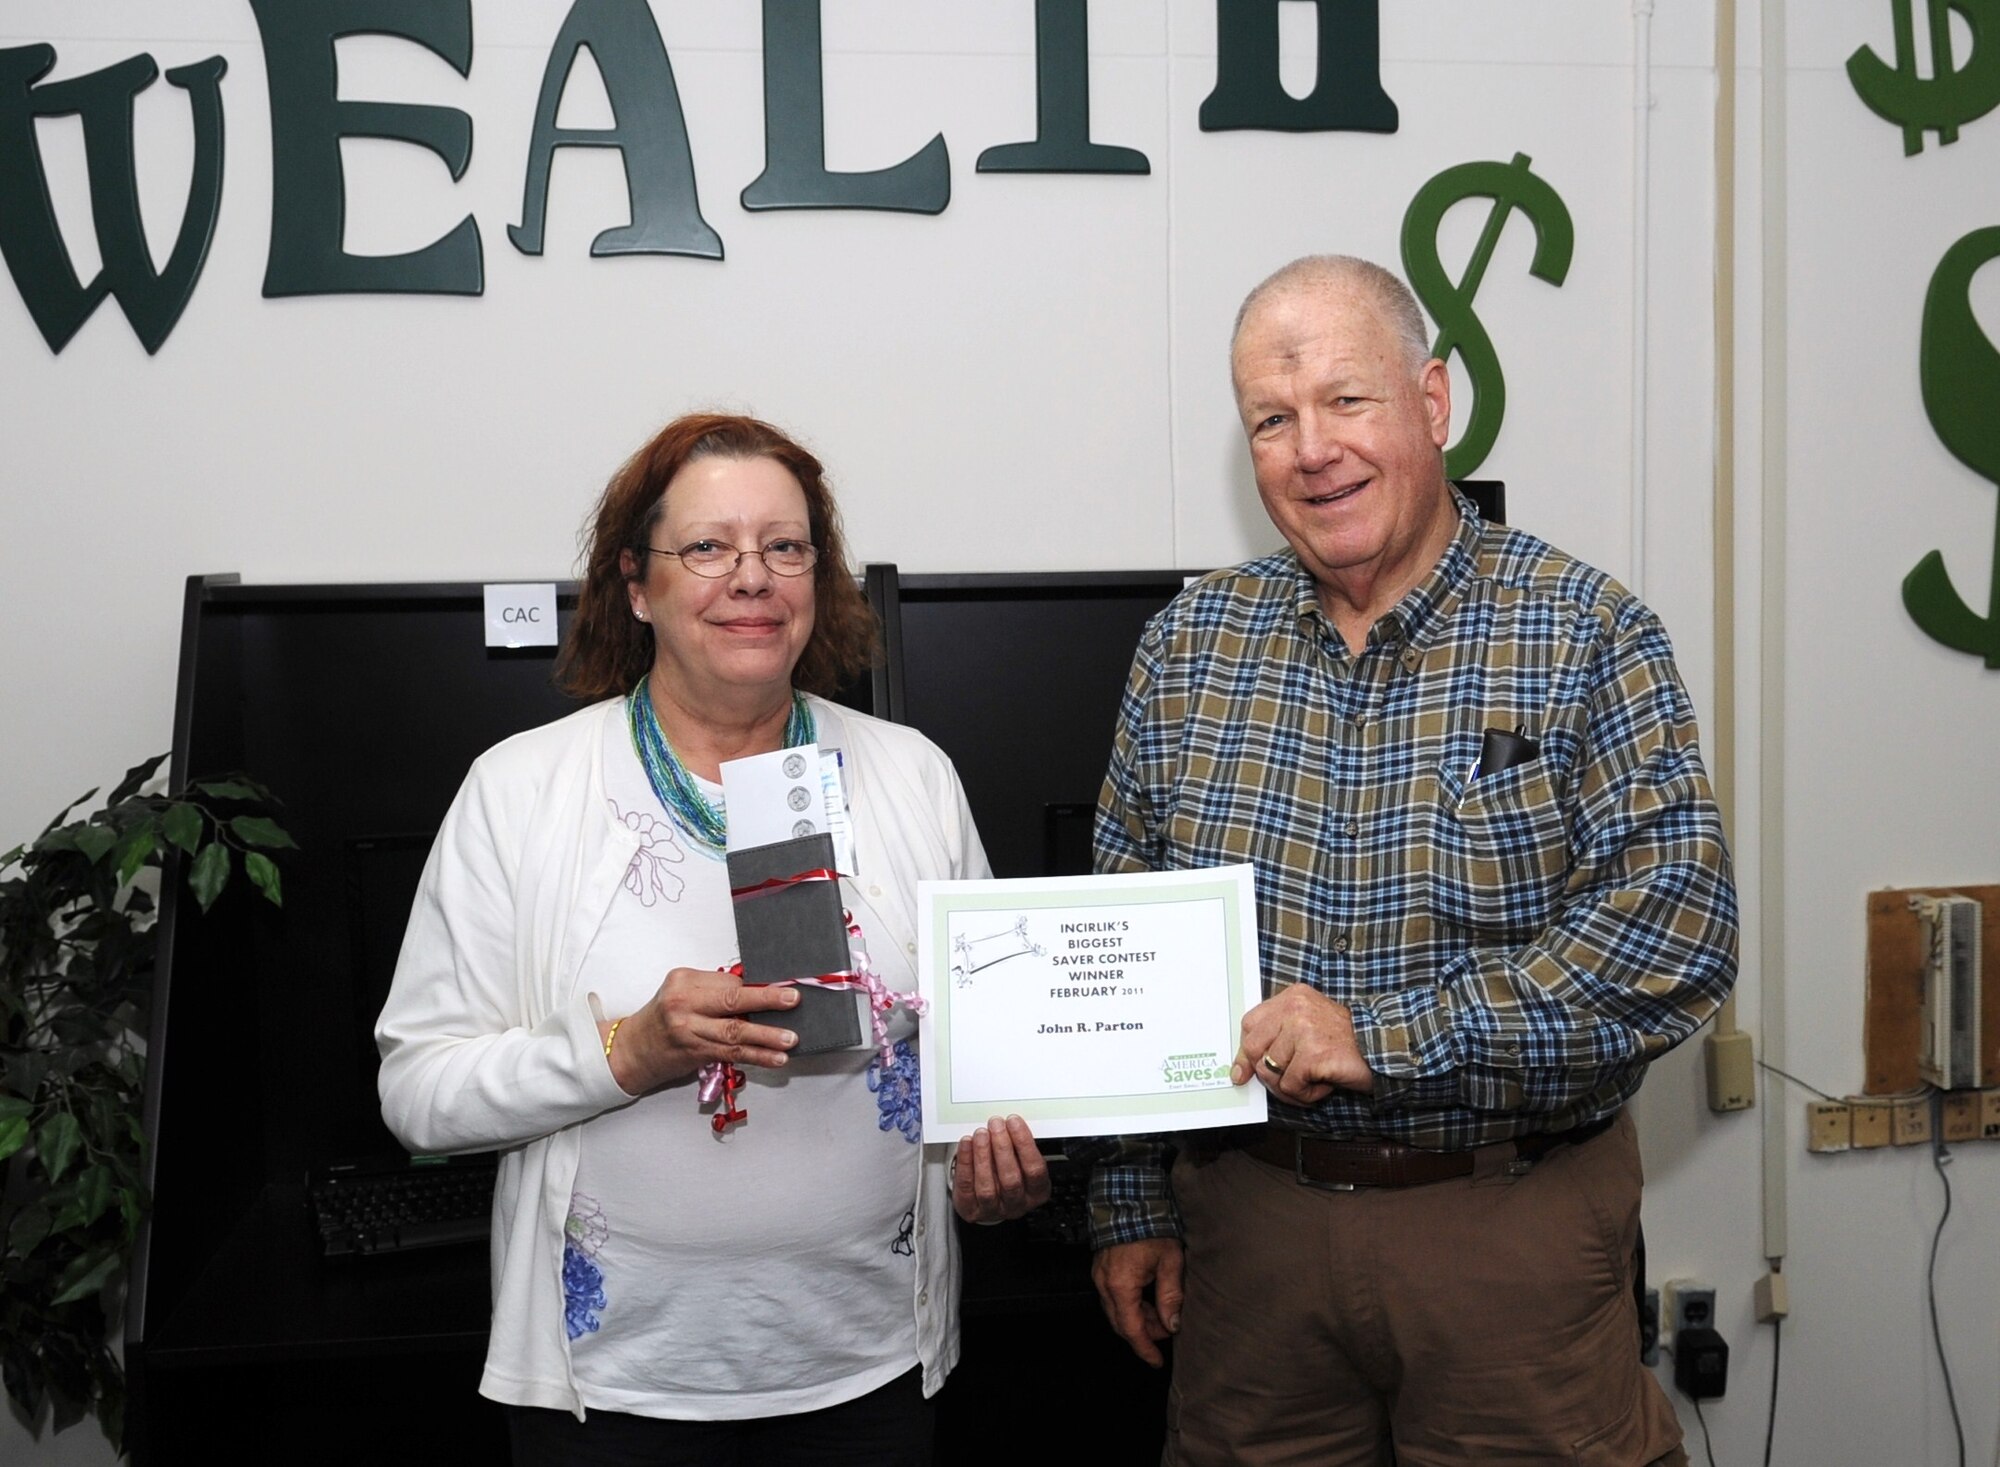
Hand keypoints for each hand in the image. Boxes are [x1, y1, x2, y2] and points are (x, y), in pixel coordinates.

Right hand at [600, 968, 800, 1093]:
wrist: (633, 1049)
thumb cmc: (663, 1017)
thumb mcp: (681, 992)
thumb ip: (712, 990)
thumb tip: (758, 991)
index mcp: (683, 980)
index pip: (728, 981)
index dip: (758, 986)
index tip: (783, 987)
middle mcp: (684, 1003)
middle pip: (732, 1000)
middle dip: (766, 1000)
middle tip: (792, 1000)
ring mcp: (689, 1029)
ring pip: (735, 1031)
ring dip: (766, 1036)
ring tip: (790, 1039)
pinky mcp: (695, 1052)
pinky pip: (732, 1053)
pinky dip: (757, 1056)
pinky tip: (775, 1058)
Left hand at [951, 1115, 1052, 1222]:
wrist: (987, 1200)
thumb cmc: (1008, 1174)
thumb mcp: (1021, 1162)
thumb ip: (1018, 1146)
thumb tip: (1010, 1121)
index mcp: (1036, 1191)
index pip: (1035, 1169)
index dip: (1024, 1144)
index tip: (1014, 1122)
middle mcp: (1017, 1204)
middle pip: (1011, 1180)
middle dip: (1002, 1148)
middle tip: (996, 1125)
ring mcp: (993, 1210)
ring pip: (987, 1187)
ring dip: (983, 1156)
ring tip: (981, 1134)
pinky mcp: (971, 1209)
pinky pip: (966, 1187)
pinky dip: (965, 1163)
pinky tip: (966, 1144)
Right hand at [1091, 1238, 1183, 1367]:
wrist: (1129, 1198)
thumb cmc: (1151, 1227)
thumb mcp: (1170, 1261)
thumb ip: (1171, 1296)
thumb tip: (1172, 1325)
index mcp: (1121, 1286)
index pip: (1132, 1329)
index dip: (1145, 1348)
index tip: (1157, 1361)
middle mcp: (1105, 1284)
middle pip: (1121, 1323)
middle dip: (1143, 1333)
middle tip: (1166, 1332)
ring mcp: (1099, 1276)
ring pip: (1116, 1311)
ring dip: (1137, 1318)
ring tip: (1161, 1314)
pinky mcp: (1100, 1268)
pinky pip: (1112, 1297)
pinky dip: (1129, 1304)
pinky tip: (1147, 1299)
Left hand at [1230, 983, 1374, 1103]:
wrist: (1384, 1048)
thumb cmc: (1346, 1042)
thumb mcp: (1309, 1027)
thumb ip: (1279, 1037)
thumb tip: (1244, 1068)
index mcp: (1292, 998)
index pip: (1250, 1024)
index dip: (1245, 1052)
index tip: (1243, 1071)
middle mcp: (1295, 1009)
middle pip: (1254, 1049)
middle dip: (1266, 1074)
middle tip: (1287, 1083)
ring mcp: (1303, 1031)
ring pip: (1271, 1072)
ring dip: (1291, 1087)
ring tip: (1313, 1082)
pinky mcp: (1313, 1054)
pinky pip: (1291, 1086)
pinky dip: (1306, 1094)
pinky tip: (1324, 1086)